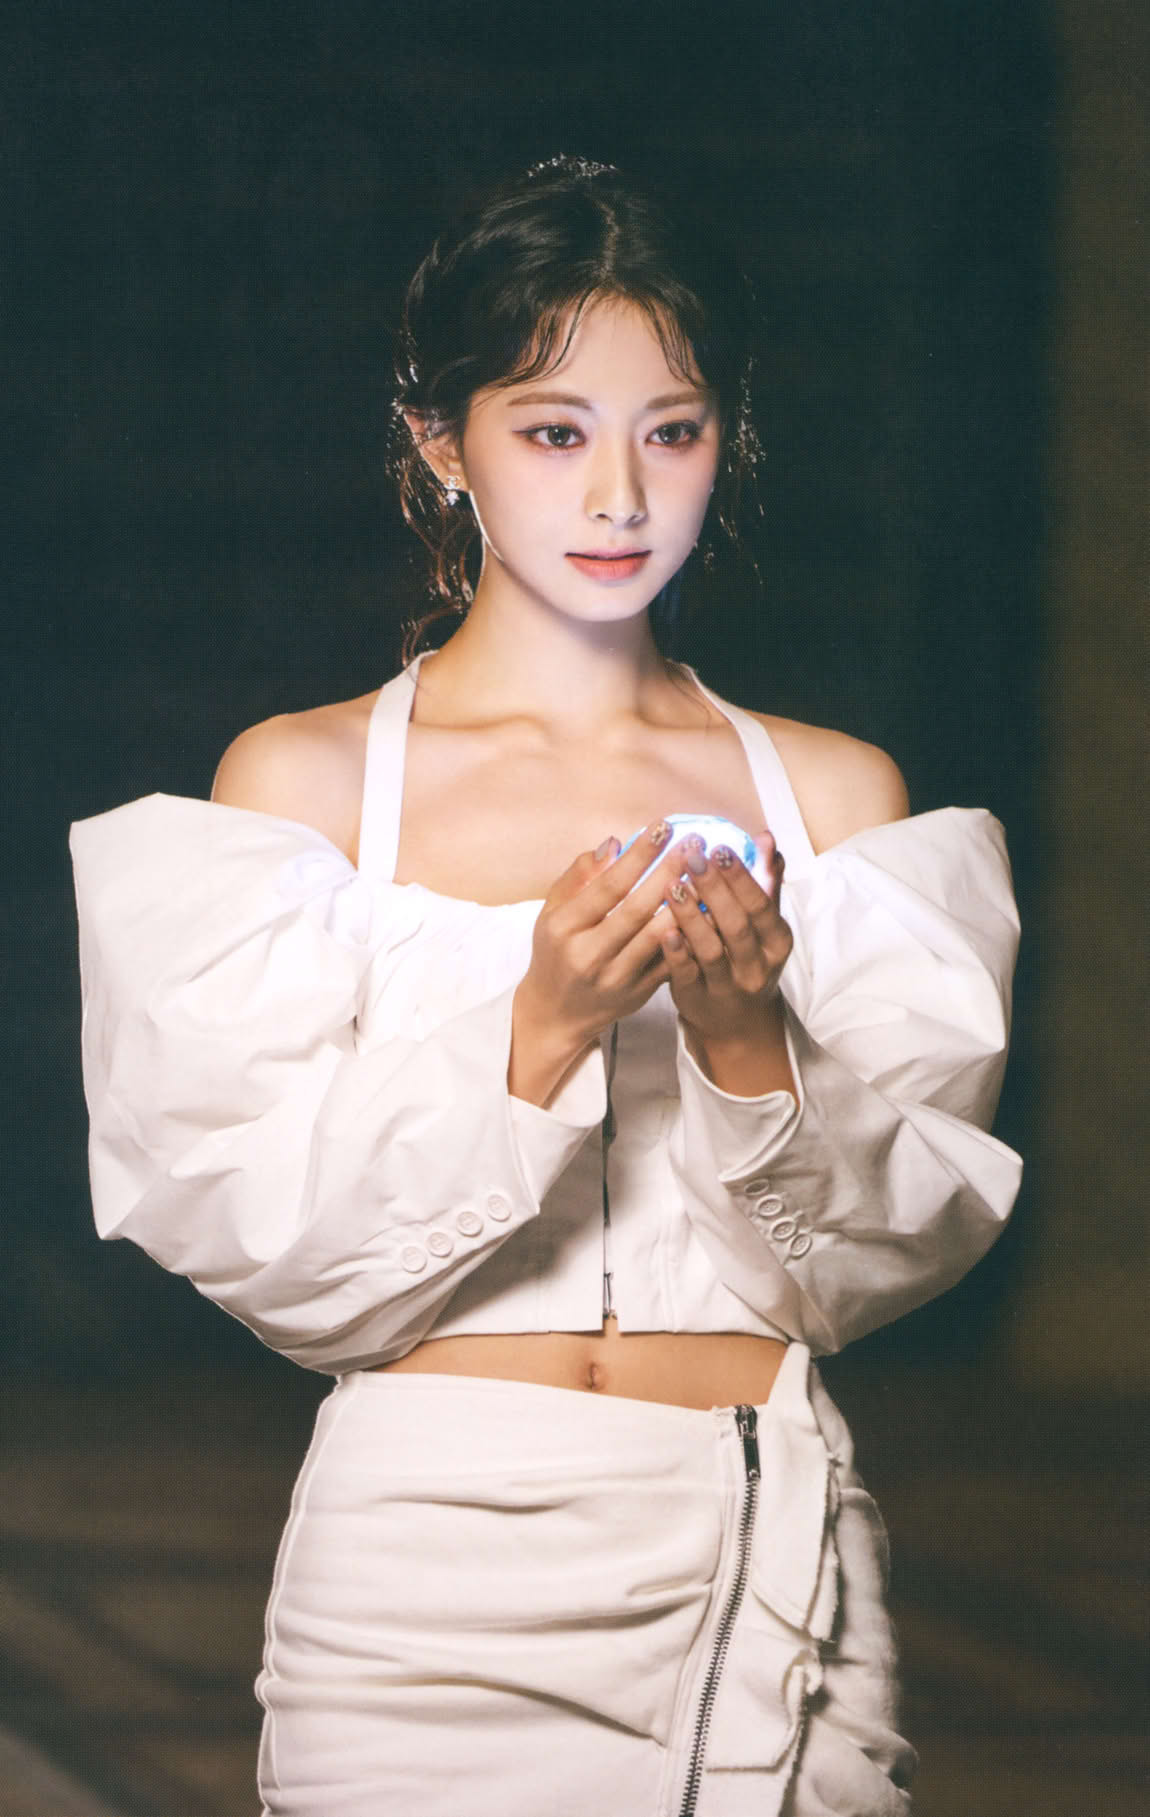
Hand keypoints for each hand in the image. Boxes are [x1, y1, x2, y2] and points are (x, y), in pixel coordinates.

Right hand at [509, 821, 708, 1102]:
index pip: (607, 886)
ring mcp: (616, 978)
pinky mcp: (639, 994)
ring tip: (706, 872)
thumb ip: (579, 875)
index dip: (638, 856)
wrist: (557, 1013)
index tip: (663, 827)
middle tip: (695, 843)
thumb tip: (614, 843)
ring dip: (686, 902)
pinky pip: (670, 960)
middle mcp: (589, 955)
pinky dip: (690, 933)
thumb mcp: (553, 911)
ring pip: (658, 936)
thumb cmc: (556, 950)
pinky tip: (708, 909)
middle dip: (669, 872)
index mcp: (563, 928)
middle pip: (636, 909)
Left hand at [656, 831, 792, 1052]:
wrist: (736, 1020)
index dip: (741, 877)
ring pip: (711, 949)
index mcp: (776, 940)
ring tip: (672, 885)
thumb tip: (766, 838)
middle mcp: (757, 965)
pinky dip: (677, 952)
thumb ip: (765, 882)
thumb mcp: (763, 924)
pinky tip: (663, 929)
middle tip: (692, 856)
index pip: (760, 905)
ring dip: (692, 916)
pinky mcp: (698, 998)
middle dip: (715, 889)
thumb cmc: (746, 957)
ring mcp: (728, 985)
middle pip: (737, 925)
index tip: (719, 848)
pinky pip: (688, 974)